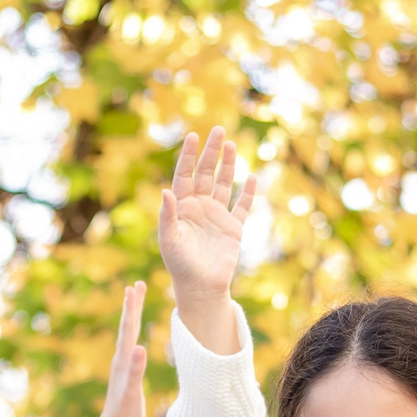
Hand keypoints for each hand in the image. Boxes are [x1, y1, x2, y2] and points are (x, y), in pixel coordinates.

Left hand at [84, 283, 149, 416]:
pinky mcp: (126, 372)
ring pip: (128, 334)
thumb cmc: (124, 413)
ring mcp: (122, 365)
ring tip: (135, 302)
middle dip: (132, 305)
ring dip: (132, 317)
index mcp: (123, 359)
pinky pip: (131, 346)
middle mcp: (121, 358)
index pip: (128, 328)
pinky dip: (134, 335)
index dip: (132, 307)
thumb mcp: (132, 392)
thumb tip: (140, 347)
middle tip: (137, 285)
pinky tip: (136, 337)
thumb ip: (136, 370)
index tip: (133, 287)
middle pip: (127, 326)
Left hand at [156, 126, 253, 354]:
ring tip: (230, 144)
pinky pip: (241, 206)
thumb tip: (164, 191)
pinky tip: (252, 178)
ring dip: (227, 165)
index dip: (187, 155)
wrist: (200, 287)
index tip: (192, 136)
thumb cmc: (180, 264)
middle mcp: (199, 207)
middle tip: (217, 130)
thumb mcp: (169, 239)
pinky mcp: (233, 228)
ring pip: (223, 184)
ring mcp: (217, 216)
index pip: (184, 175)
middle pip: (205, 173)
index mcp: (182, 207)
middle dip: (210, 152)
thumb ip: (168, 215)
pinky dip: (247, 193)